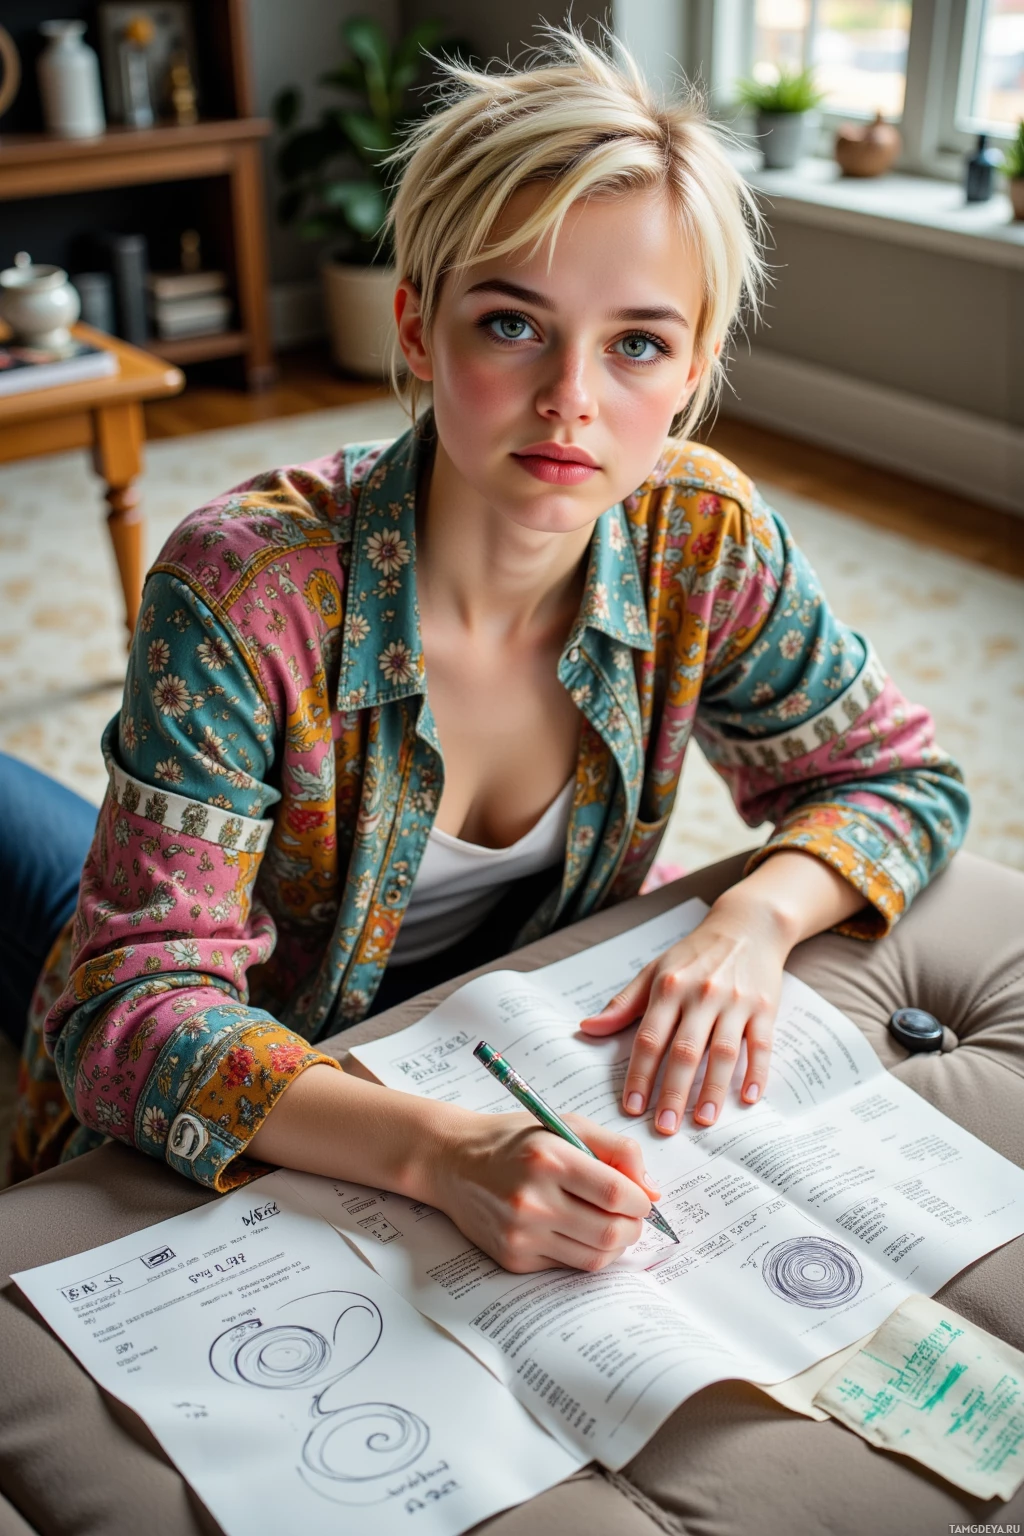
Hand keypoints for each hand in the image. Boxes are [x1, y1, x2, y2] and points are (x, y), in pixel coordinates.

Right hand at [432, 1107, 657, 1272]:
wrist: (454, 1163)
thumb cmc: (515, 1141)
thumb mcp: (565, 1125)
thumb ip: (616, 1150)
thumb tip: (652, 1191)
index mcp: (549, 1159)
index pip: (616, 1193)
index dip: (641, 1201)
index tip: (643, 1200)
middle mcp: (532, 1200)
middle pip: (610, 1232)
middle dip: (633, 1228)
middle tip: (630, 1216)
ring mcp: (521, 1234)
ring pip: (594, 1258)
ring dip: (613, 1245)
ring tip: (607, 1224)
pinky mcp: (513, 1259)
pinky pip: (567, 1266)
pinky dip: (581, 1251)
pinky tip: (573, 1230)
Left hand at [579, 894, 788, 1131]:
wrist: (747, 927)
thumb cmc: (695, 955)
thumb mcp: (654, 972)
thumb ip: (623, 1004)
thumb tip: (587, 1028)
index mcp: (668, 988)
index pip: (650, 1039)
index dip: (640, 1075)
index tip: (633, 1107)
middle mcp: (701, 995)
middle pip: (685, 1051)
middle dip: (673, 1093)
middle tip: (664, 1127)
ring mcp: (735, 1003)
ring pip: (722, 1053)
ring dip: (712, 1090)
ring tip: (702, 1121)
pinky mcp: (764, 1009)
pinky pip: (761, 1046)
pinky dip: (756, 1073)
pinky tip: (748, 1099)